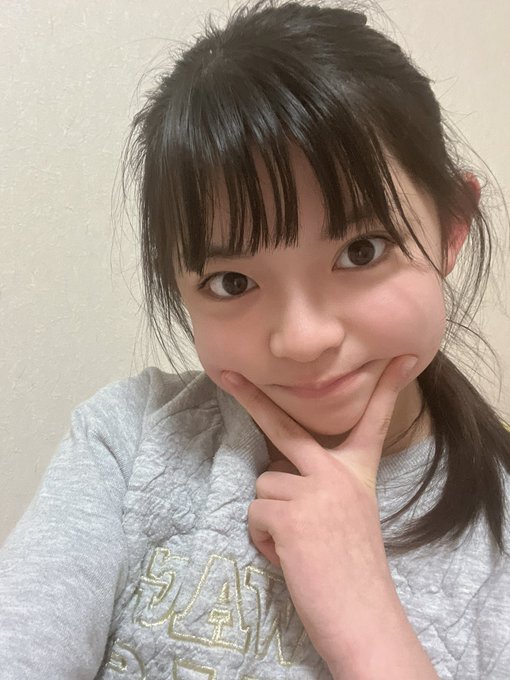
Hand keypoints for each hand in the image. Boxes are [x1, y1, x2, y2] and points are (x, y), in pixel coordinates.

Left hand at [220, 355, 424, 674]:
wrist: (364, 618)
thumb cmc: (352, 573)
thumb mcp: (349, 516)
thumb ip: (322, 487)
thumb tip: (274, 474)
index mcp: (357, 473)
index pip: (374, 421)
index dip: (387, 388)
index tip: (402, 356)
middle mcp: (337, 473)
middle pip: (285, 427)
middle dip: (251, 398)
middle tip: (225, 375)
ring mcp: (315, 489)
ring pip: (262, 488)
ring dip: (269, 519)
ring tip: (296, 547)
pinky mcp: (291, 513)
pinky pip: (255, 515)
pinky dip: (263, 539)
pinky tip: (289, 558)